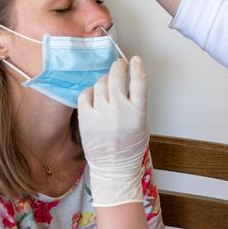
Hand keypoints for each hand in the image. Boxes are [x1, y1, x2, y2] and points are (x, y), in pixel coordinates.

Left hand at [78, 56, 149, 206]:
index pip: (139, 81)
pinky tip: (94, 97)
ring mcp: (101, 113)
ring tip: (107, 87)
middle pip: (117, 77)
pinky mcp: (86, 118)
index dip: (137, 66)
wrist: (114, 168)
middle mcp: (119, 110)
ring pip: (100, 83)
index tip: (135, 60)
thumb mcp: (142, 123)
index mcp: (137, 112)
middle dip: (118, 67)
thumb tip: (130, 81)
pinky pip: (86, 94)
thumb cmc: (129, 147)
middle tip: (119, 66)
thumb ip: (136, 102)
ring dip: (104, 81)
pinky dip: (90, 92)